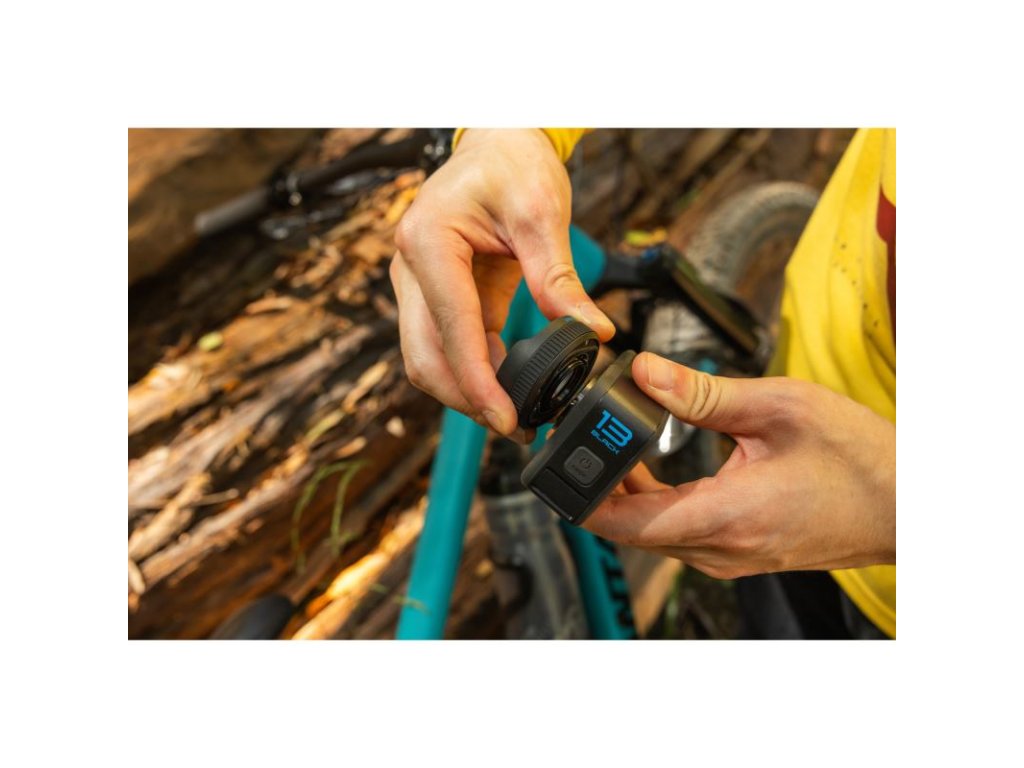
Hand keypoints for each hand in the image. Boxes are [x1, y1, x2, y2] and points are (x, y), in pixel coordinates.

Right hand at [390, 129, 613, 435]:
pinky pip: (449, 343)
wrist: (498, 141)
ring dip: (466, 390)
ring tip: (516, 413)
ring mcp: (418, 282)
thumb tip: (591, 332)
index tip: (506, 417)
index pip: (451, 328)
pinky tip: (510, 384)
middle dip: (466, 398)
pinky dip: (474, 369)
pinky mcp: (436, 293)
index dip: (477, 381)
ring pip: (428, 357)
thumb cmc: (513, 164)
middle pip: (424, 356)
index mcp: (429, 241)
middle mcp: (410, 266)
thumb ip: (560, 277)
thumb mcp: (542, 213)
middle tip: (515, 426)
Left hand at [586, 353, 895, 578]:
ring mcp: (728, 557)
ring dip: (625, 491)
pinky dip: (653, 500)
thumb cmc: (858, 458)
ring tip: (614, 441)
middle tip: (581, 435)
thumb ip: (704, 393)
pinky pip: (675, 532)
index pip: (625, 522)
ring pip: (649, 532)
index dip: (580, 494)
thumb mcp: (779, 408)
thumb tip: (642, 371)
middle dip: (596, 484)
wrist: (906, 504)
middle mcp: (720, 550)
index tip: (556, 459)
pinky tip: (652, 464)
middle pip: (628, 528)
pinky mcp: (736, 552)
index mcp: (726, 517)